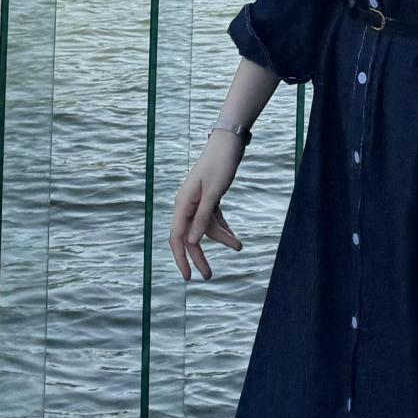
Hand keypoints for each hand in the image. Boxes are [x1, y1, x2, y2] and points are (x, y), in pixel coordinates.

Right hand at [170, 133, 246, 281]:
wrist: (230, 140)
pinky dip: (223, 228)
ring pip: (205, 228)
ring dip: (221, 238)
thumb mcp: (214, 193)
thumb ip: (203, 218)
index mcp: (183, 203)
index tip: (189, 276)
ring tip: (239, 246)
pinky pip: (213, 218)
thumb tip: (191, 242)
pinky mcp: (209, 197)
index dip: (181, 259)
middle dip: (200, 256)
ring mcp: (198, 200)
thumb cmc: (221, 163)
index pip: (177, 238)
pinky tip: (234, 237)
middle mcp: (187, 203)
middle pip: (190, 236)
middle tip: (210, 276)